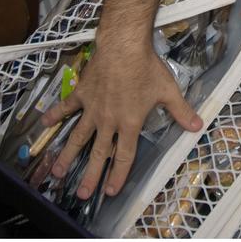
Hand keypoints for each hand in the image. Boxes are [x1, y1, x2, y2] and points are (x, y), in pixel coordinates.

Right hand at [39, 41, 201, 198]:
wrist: (123, 46)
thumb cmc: (146, 68)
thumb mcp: (168, 90)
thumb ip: (181, 111)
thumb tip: (197, 126)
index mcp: (129, 123)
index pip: (124, 155)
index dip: (119, 175)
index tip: (111, 191)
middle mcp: (108, 121)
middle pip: (99, 153)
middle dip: (91, 176)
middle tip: (83, 195)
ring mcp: (92, 108)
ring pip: (78, 137)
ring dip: (67, 156)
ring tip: (58, 172)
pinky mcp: (81, 93)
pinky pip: (66, 107)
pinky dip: (54, 115)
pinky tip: (43, 124)